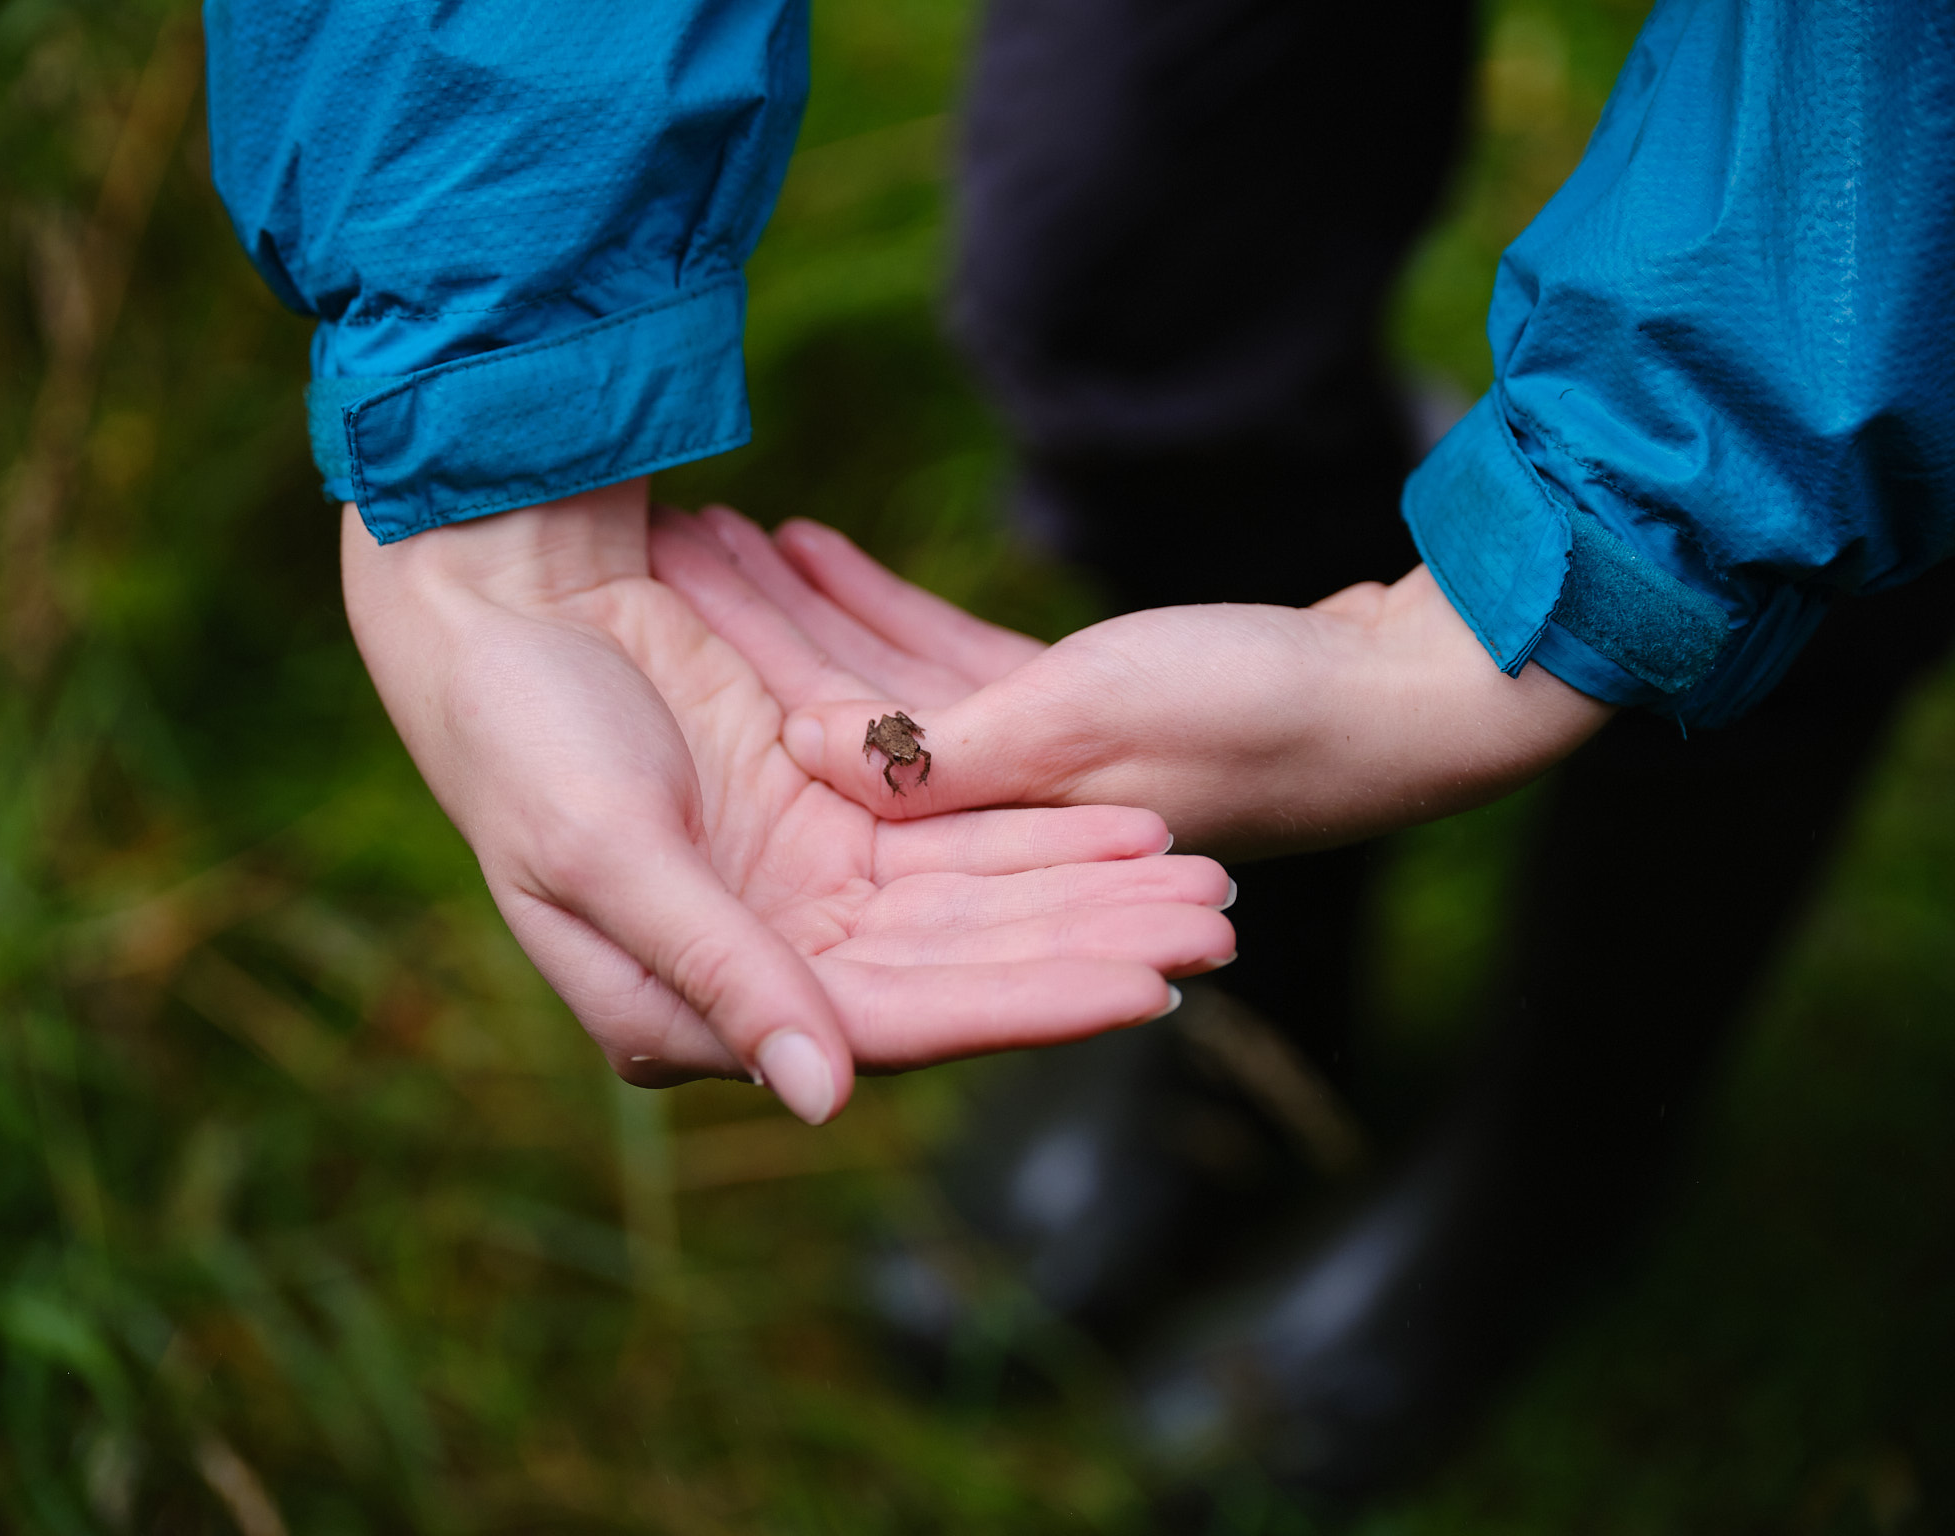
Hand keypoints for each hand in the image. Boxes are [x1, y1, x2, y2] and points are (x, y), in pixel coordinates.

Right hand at [342, 483, 1235, 1122]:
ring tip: (1198, 882)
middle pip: (958, 967)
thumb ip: (722, 974)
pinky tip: (1130, 827)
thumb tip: (830, 1098)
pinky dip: (1038, 829)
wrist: (499, 598)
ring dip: (1083, 892)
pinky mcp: (825, 808)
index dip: (1018, 1005)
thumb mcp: (607, 855)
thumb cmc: (518, 735)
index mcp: (695, 1009)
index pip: (891, 1023)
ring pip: (974, 901)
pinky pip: (954, 829)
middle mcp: (766, 960)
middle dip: (1085, 949)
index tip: (1137, 990)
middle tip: (1208, 931)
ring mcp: (801, 883)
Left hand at [653, 508, 1615, 857]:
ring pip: (880, 694)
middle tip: (655, 553)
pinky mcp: (1072, 720)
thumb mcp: (1079, 722)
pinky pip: (946, 666)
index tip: (638, 630)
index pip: (823, 787)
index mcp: (985, 859)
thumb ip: (931, 751)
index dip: (730, 704)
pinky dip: (885, 610)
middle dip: (744, 648)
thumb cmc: (1262, 709)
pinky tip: (815, 549)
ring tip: (711, 532)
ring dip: (799, 617)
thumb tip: (791, 755)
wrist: (1419, 690)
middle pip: (832, 737)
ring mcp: (1029, 776)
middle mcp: (993, 833)